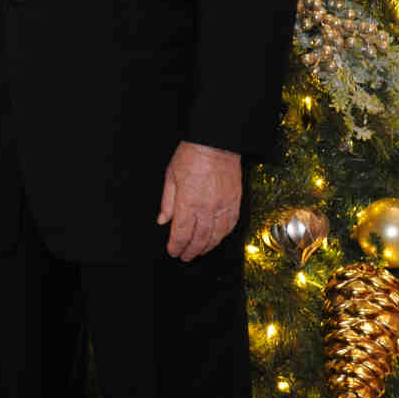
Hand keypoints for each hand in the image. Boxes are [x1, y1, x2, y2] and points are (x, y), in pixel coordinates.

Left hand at [157, 141, 241, 261]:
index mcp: (188, 201)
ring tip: (199, 251)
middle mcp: (207, 207)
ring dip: (207, 247)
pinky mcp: (235, 201)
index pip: (181, 232)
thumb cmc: (192, 154)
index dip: (176, 246)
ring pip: (216, 235)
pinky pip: (231, 224)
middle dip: (191, 250)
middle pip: (199, 238)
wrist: (217, 141)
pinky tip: (217, 238)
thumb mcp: (171, 175)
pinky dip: (223, 235)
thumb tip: (163, 220)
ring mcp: (223, 205)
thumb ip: (167, 201)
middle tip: (185, 256)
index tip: (172, 251)